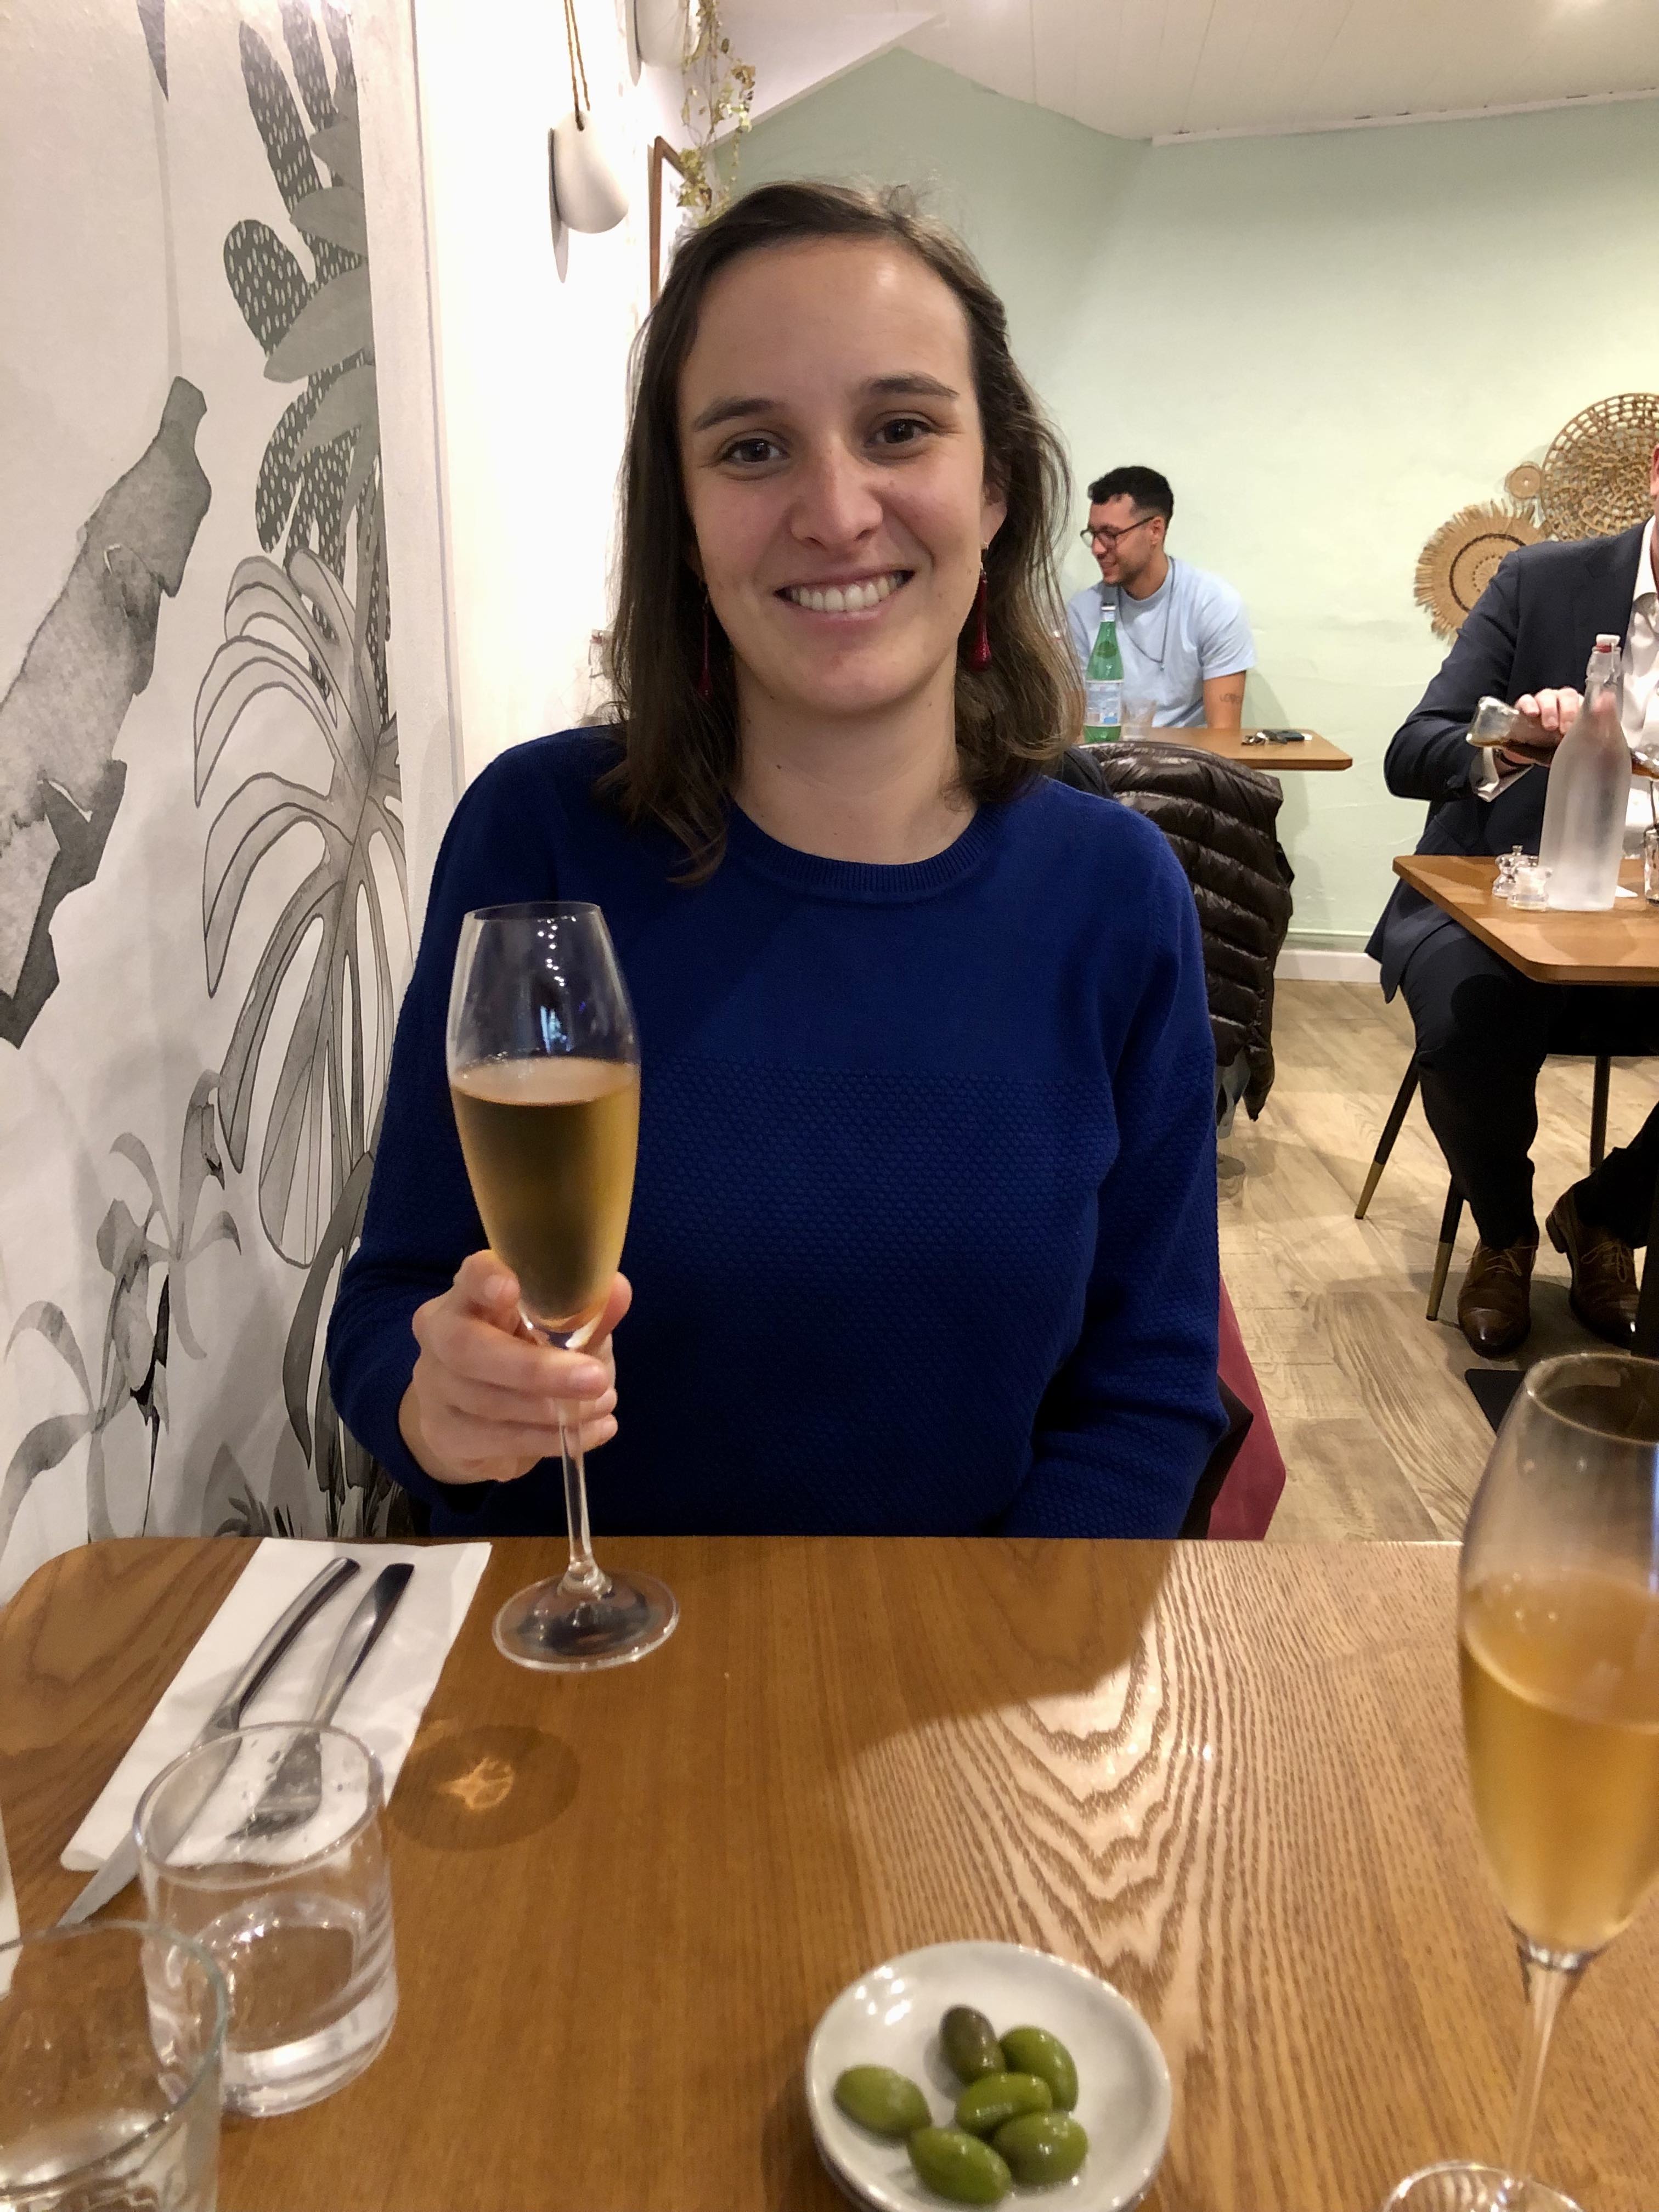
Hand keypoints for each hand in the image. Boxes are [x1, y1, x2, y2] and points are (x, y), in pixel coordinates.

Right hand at [398, 1253, 629, 1486]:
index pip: (469, 1276)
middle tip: (597, 1379)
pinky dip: (549, 1440)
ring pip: (487, 1400)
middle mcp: (441, 1334)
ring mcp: (435, 1387)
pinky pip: (496, 1439)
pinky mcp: (445, 1434)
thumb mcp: (559, 1332)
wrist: (475, 1420)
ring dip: (553, 1409)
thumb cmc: (524, 1356)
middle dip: (535, 1368)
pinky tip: (587, 1434)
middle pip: (468, 1347)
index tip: (511, 1288)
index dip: (486, 1280)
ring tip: (604, 1404)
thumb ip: (584, 1313)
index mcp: (470, 1295)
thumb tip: (618, 1290)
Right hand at [1501, 687, 1582, 767]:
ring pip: (1548, 696)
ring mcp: (1543, 701)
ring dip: (1550, 710)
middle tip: (1566, 730)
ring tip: (1550, 727)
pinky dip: (1530, 705)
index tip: (1590, 719)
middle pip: (1568, 695)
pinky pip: (1527, 700)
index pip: (1587, 700)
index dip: (1588, 707)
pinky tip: (1533, 714)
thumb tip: (1606, 725)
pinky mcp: (1524, 705)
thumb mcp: (1574, 745)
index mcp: (1578, 708)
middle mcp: (1561, 701)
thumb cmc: (1556, 745)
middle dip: (1568, 711)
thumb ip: (1588, 733)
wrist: (1531, 750)